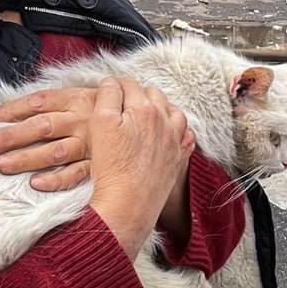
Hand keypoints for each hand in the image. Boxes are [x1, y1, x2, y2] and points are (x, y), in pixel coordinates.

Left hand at [0, 87, 98, 190]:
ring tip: (1, 165)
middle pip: (41, 126)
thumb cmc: (108, 112)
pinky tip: (36, 183)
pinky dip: (56, 179)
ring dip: (26, 159)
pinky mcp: (101, 165)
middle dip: (10, 136)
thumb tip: (21, 107)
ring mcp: (91, 144)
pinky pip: (76, 174)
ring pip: (54, 151)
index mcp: (77, 98)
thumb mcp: (87, 96)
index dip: (12, 110)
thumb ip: (59, 101)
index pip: (38, 101)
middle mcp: (82, 119)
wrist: (151, 128)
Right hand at [85, 78, 190, 258]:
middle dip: (137, 94)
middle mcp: (165, 120)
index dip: (114, 85)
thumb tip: (112, 83)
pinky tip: (167, 134)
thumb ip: (108, 96)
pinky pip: (186, 135)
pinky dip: (178, 129)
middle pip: (152, 94)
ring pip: (173, 111)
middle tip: (121, 104)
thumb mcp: (100, 123)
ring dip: (160, 108)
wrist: (127, 205)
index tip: (106, 92)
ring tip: (145, 115)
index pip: (129, 84)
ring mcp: (174, 140)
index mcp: (145, 108)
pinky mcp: (178, 159)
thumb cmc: (112, 166)